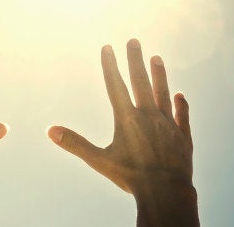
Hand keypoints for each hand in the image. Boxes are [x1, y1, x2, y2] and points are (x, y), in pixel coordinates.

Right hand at [47, 39, 197, 225]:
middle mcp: (149, 116)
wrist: (167, 192)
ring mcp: (168, 125)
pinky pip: (181, 116)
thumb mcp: (99, 160)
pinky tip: (180, 95)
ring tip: (156, 58)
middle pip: (141, 82)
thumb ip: (75, 143)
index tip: (108, 47)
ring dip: (159, 75)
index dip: (110, 66)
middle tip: (134, 41)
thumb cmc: (130, 177)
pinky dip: (181, 104)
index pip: (116, 86)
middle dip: (135, 60)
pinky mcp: (183, 137)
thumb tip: (50, 131)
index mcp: (127, 119)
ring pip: (163, 93)